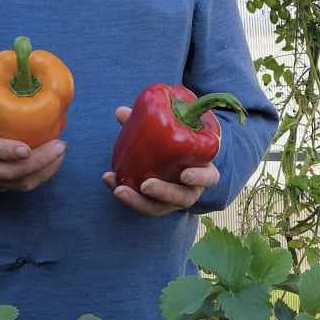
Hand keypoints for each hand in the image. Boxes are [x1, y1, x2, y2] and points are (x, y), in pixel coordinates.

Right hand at [0, 90, 65, 191]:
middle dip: (37, 161)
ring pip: (16, 182)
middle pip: (7, 171)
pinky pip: (20, 186)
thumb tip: (23, 73)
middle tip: (59, 145)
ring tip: (60, 152)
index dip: (5, 151)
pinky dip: (40, 176)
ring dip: (43, 170)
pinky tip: (54, 161)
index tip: (26, 148)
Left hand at [103, 105, 217, 216]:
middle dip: (163, 193)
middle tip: (146, 185)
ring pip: (158, 208)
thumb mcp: (172, 133)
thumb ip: (151, 122)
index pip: (209, 178)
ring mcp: (172, 201)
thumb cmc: (177, 143)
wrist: (174, 160)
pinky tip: (109, 180)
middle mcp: (191, 190)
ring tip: (119, 189)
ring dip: (137, 201)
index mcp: (203, 171)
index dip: (199, 177)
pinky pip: (141, 205)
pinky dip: (125, 195)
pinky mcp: (155, 204)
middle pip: (181, 198)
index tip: (184, 174)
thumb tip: (121, 112)